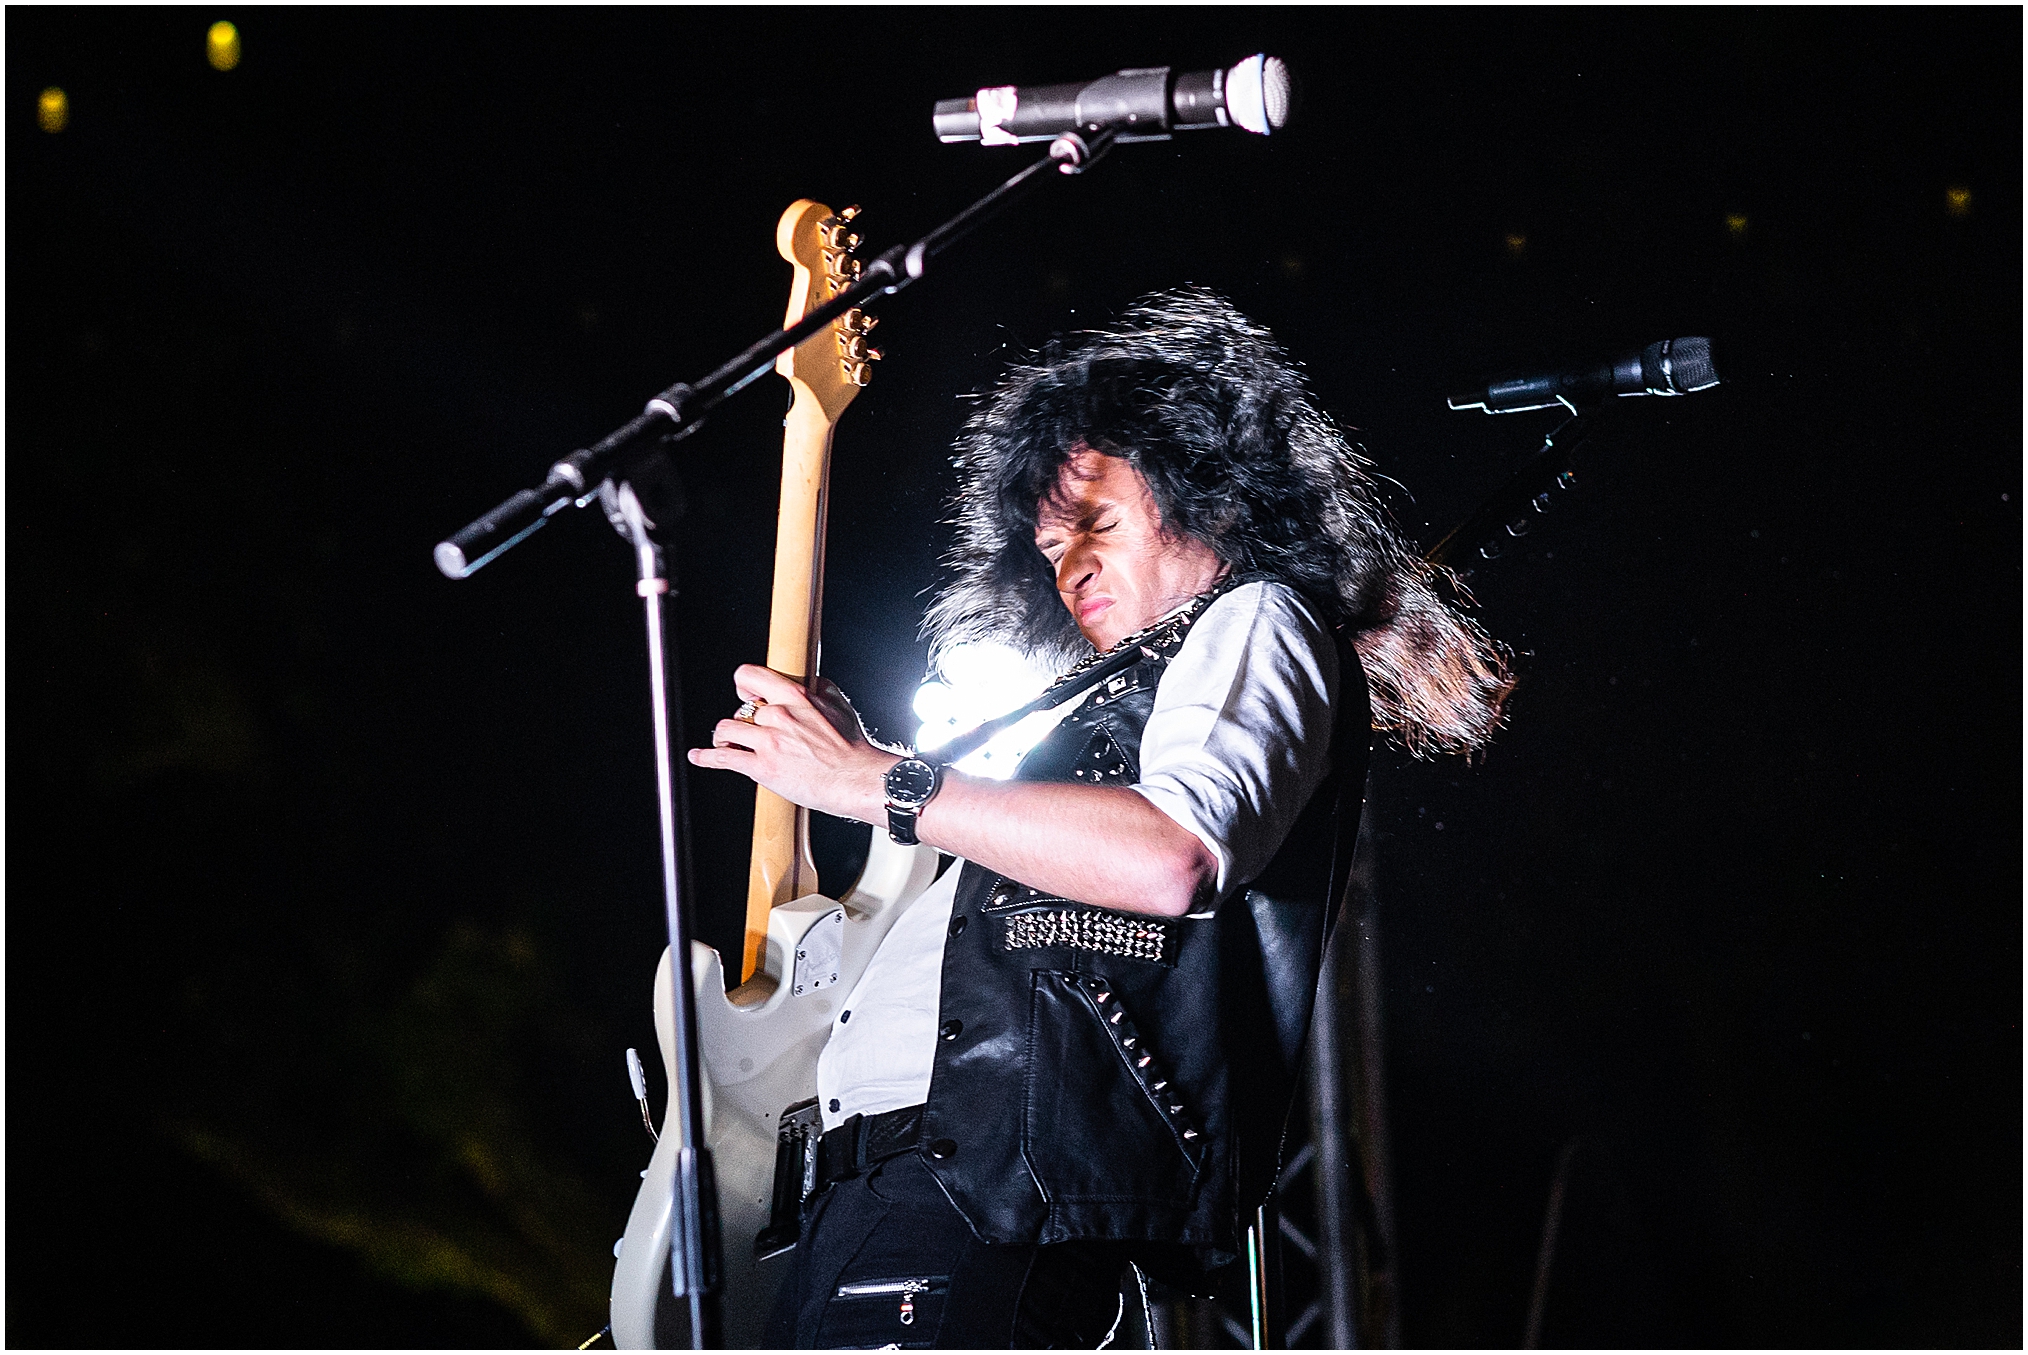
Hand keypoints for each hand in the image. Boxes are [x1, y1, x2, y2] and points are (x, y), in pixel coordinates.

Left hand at [687, 665, 898, 822]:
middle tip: (750, 730)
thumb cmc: (851, 748)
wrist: (855, 779)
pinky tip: (699, 756)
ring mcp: (768, 741)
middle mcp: (778, 715)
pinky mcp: (762, 767)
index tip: (746, 693)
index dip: (744, 685)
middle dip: (743, 720)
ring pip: (727, 729)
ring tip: (728, 742)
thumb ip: (819, 688)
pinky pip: (724, 758)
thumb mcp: (838, 706)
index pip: (750, 675)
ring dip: (725, 737)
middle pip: (740, 708)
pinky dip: (707, 757)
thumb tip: (809, 681)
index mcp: (794, 696)